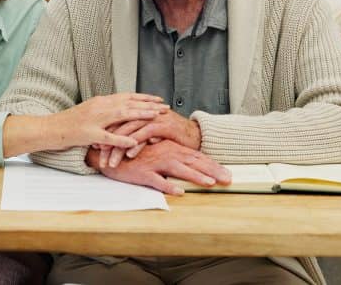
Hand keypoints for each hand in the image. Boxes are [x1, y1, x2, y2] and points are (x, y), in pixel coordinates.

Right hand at [45, 93, 168, 149]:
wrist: (49, 128)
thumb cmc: (69, 124)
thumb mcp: (89, 114)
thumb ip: (105, 113)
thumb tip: (119, 114)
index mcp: (100, 102)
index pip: (126, 97)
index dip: (144, 98)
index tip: (158, 99)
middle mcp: (99, 106)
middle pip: (128, 103)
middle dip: (148, 104)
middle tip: (165, 106)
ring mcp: (94, 119)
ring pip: (122, 114)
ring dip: (140, 115)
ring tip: (156, 117)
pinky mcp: (89, 133)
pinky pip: (108, 136)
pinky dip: (122, 138)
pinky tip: (134, 141)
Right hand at [87, 139, 229, 194]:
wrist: (112, 151)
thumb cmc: (136, 154)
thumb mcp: (157, 152)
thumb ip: (174, 157)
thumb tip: (192, 167)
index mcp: (171, 149)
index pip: (196, 157)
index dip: (213, 165)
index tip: (228, 173)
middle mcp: (165, 153)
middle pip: (192, 162)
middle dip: (212, 170)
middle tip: (228, 179)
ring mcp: (154, 162)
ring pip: (178, 169)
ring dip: (195, 176)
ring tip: (210, 183)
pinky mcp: (143, 172)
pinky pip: (157, 180)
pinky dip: (168, 185)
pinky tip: (179, 191)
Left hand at [99, 110, 201, 167]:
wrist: (193, 134)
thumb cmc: (170, 135)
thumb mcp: (149, 135)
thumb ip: (136, 136)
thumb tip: (122, 146)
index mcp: (137, 114)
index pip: (115, 123)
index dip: (104, 135)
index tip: (94, 149)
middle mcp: (142, 114)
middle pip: (119, 127)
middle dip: (108, 143)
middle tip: (98, 157)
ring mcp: (151, 118)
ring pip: (129, 131)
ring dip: (119, 147)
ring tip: (111, 161)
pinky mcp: (161, 124)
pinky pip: (145, 133)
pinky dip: (136, 144)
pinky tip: (129, 155)